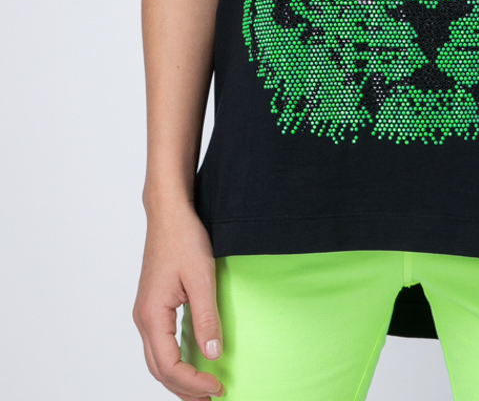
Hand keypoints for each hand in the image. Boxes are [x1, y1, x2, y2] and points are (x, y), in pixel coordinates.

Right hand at [133, 202, 224, 398]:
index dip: (193, 382)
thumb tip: (213, 355)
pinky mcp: (153, 306)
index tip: (217, 386)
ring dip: (178, 378)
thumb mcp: (202, 278)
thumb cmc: (183, 239)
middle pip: (159, 369)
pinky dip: (174, 360)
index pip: (170, 366)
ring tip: (201, 389)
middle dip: (183, 389)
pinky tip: (192, 362)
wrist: (169, 213)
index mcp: (152, 315)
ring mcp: (146, 313)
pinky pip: (160, 344)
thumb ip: (206, 319)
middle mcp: (143, 318)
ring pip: (157, 359)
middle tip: (211, 398)